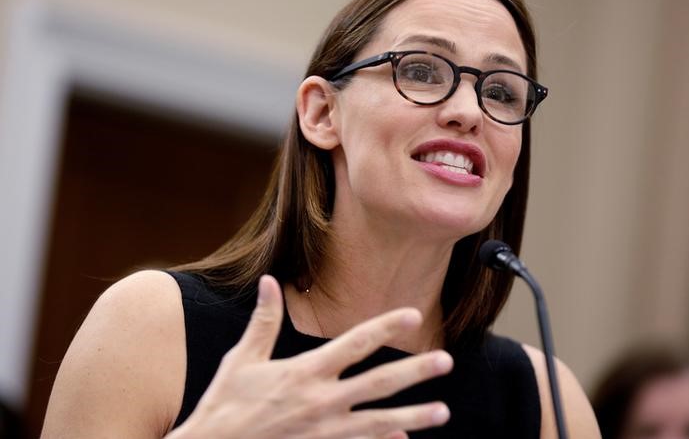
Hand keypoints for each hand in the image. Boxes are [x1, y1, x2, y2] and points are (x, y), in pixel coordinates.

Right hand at [169, 275, 452, 438]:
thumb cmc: (225, 406)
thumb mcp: (242, 359)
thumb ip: (263, 321)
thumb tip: (270, 281)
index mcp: (305, 372)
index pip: (355, 343)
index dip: (386, 327)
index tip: (412, 315)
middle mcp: (321, 401)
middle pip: (378, 383)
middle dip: (415, 372)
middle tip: (445, 362)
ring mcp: (325, 432)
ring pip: (380, 423)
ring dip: (414, 417)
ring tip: (443, 412)